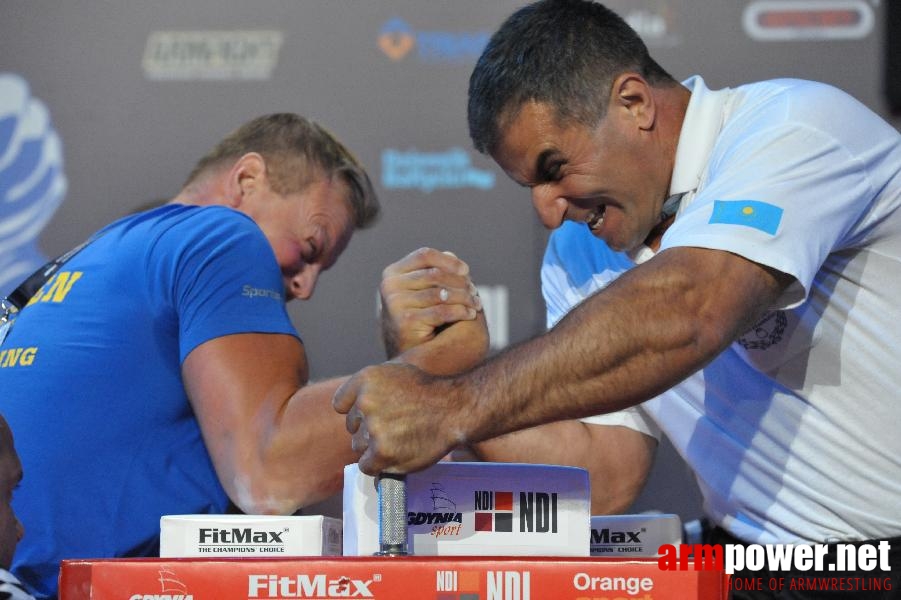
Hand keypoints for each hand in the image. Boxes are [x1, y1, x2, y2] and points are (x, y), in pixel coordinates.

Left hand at [332, 362, 469, 474]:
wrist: (453, 409)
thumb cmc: (426, 392)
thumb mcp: (394, 374)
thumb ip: (368, 387)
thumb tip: (347, 409)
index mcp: (366, 378)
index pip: (340, 404)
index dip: (357, 410)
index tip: (374, 413)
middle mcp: (366, 401)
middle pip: (351, 426)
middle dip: (368, 428)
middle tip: (395, 426)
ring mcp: (373, 428)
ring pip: (358, 446)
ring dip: (374, 447)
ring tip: (400, 439)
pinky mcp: (382, 452)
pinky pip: (366, 466)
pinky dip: (378, 465)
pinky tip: (395, 455)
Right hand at [380, 248, 482, 357]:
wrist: (406, 353)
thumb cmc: (417, 317)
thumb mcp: (422, 291)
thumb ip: (435, 272)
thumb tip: (452, 255)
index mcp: (392, 273)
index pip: (424, 256)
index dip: (448, 261)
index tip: (466, 271)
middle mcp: (390, 286)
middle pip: (435, 274)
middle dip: (460, 282)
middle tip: (475, 292)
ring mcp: (396, 303)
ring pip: (441, 293)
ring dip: (464, 298)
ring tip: (476, 304)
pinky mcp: (405, 321)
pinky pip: (442, 311)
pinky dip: (460, 311)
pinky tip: (470, 314)